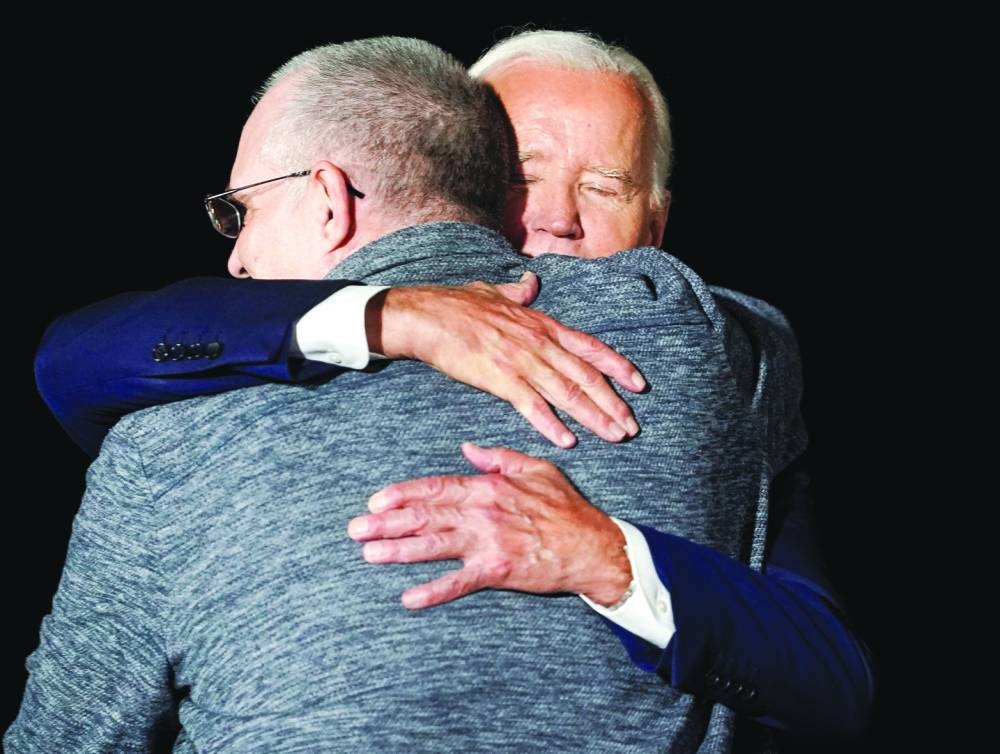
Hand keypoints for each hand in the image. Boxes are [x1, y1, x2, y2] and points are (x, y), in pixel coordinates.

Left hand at [347, 443, 631, 609]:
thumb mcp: (535, 468)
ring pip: (433, 546)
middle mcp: (482, 513)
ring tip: (369, 554)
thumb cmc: (565, 507)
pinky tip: (408, 598)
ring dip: (398, 551)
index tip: (375, 502)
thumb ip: (498, 457)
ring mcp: (487, 543)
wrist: (592, 546)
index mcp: (488, 486)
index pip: (435, 488)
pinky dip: (433, 590)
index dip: (402, 494)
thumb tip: (466, 448)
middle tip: (354, 530)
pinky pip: (459, 582)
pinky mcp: (497, 571)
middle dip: (386, 524)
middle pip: (425, 516)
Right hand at [366, 272, 643, 447]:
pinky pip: (531, 406)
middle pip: (586, 376)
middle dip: (613, 403)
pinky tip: (568, 440)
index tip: (638, 384)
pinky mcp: (499, 379)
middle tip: (631, 426)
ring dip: (593, 417)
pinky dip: (551, 424)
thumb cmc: (456, 304)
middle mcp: (538, 343)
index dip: (617, 366)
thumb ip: (517, 292)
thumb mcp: (494, 292)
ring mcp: (521, 361)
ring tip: (614, 436)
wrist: (426, 316)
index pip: (590, 346)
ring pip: (567, 393)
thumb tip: (530, 281)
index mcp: (541, 324)